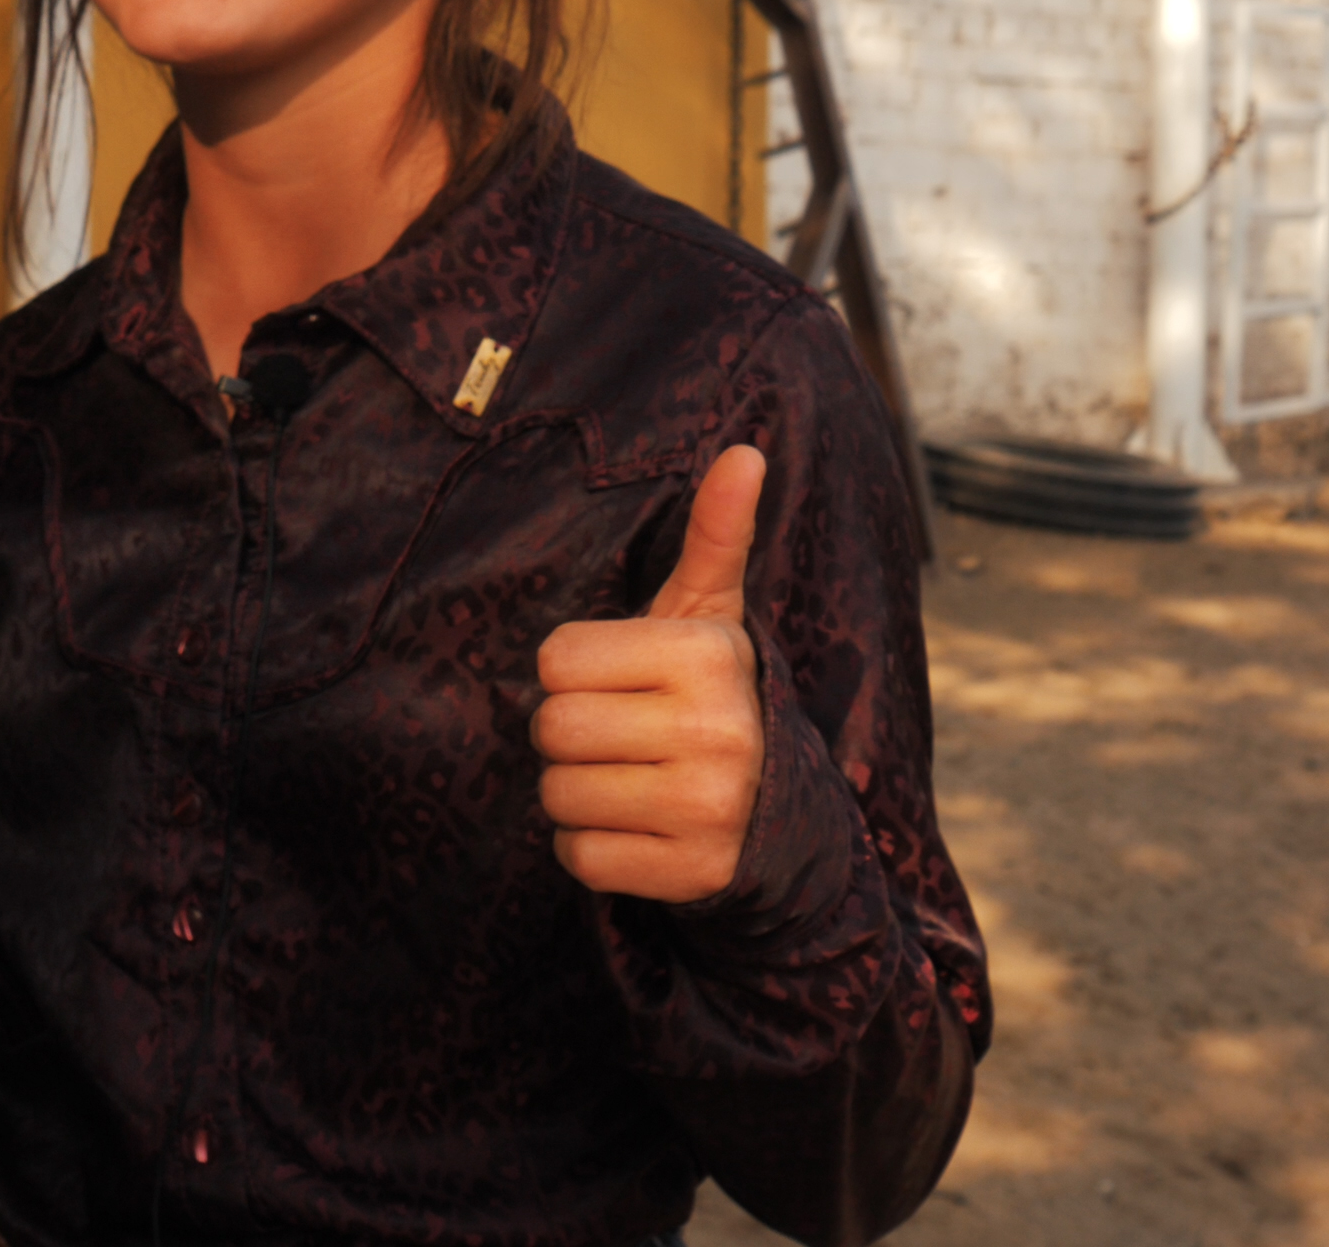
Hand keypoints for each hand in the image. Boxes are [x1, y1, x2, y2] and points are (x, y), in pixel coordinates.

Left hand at [532, 446, 768, 903]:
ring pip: (559, 795)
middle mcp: (716, 732)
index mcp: (708, 654)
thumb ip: (714, 534)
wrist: (777, 814)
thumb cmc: (712, 696)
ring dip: (577, 792)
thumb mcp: (710, 615)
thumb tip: (744, 451)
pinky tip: (637, 828)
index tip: (624, 681)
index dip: (576, 670)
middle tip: (618, 734)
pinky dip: (592, 848)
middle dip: (570, 733)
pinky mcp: (693, 876)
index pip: (557, 658)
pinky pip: (580, 857)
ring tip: (629, 779)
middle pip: (551, 728)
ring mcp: (708, 810)